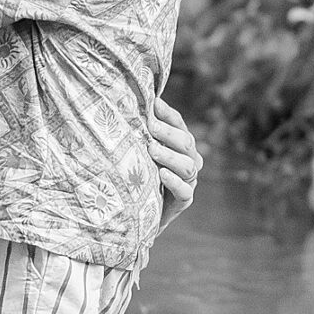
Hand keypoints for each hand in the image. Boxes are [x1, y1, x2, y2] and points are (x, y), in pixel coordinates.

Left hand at [149, 93, 200, 224]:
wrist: (141, 211)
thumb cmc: (141, 173)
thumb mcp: (141, 150)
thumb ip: (140, 131)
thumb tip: (124, 102)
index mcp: (180, 144)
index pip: (179, 124)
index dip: (167, 114)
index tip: (154, 103)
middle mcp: (189, 160)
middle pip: (186, 142)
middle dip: (168, 133)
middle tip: (151, 126)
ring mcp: (189, 181)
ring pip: (188, 166)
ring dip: (170, 156)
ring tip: (152, 150)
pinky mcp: (184, 200)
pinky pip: (184, 191)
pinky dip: (174, 182)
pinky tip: (161, 174)